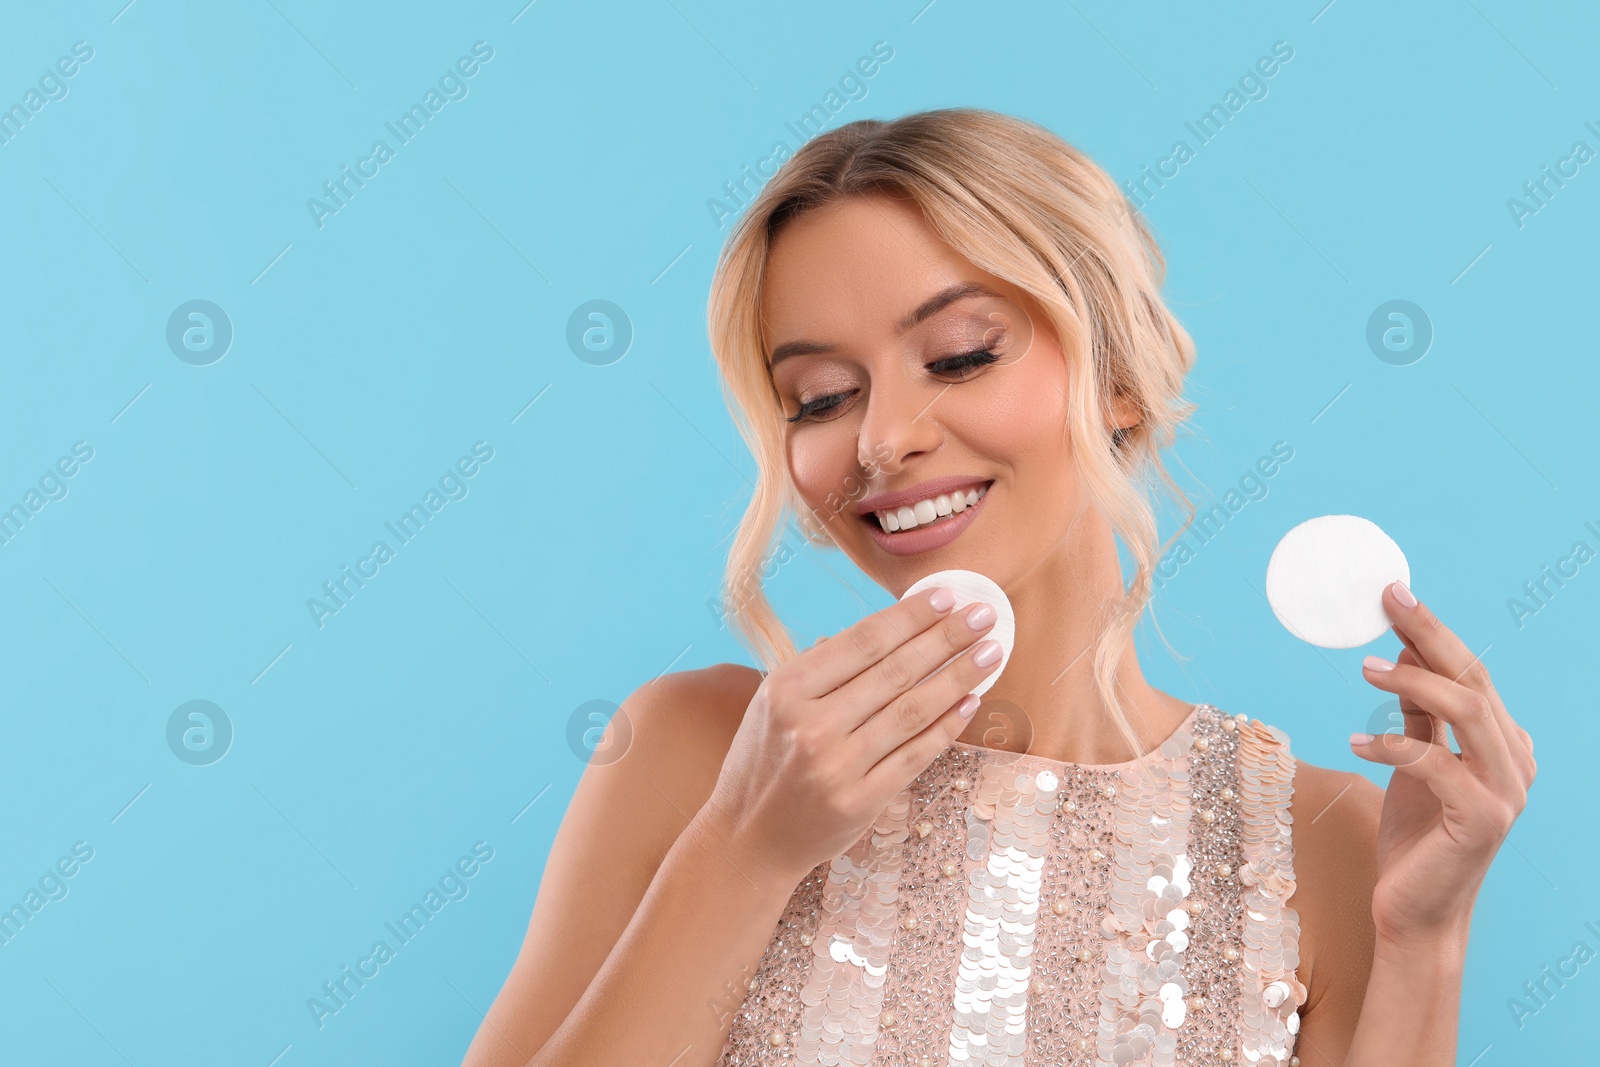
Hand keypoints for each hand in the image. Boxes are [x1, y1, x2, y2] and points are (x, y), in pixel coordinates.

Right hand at [701, 587, 1002, 884]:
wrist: (747, 838)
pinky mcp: (861, 802)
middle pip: (895, 671)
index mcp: (786, 689)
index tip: (946, 596)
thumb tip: (891, 629)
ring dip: (958, 678)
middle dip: (946, 638)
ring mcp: (837, 767)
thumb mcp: (774, 704)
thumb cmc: (764, 762)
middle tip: (983, 615)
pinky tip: (970, 703)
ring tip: (990, 653)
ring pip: (912, 711)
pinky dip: (946, 726)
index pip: (863, 641)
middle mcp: (810, 725)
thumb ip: (823, 668)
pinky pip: (915, 755)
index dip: (910, 616)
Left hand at [1351, 580, 1536, 948]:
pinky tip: (1356, 740)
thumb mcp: (1414, 763)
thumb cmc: (1416, 837)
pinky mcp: (1482, 818)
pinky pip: (1436, 763)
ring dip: (1414, 681)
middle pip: (1475, 682)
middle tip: (1388, 602)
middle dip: (1431, 634)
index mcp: (1504, 745)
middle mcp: (1515, 763)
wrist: (1415, 911)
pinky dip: (1394, 743)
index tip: (1396, 593)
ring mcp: (1506, 792)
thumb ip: (1419, 713)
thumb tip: (1405, 649)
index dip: (1435, 631)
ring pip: (1468, 712)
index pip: (1473, 674)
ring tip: (1366, 668)